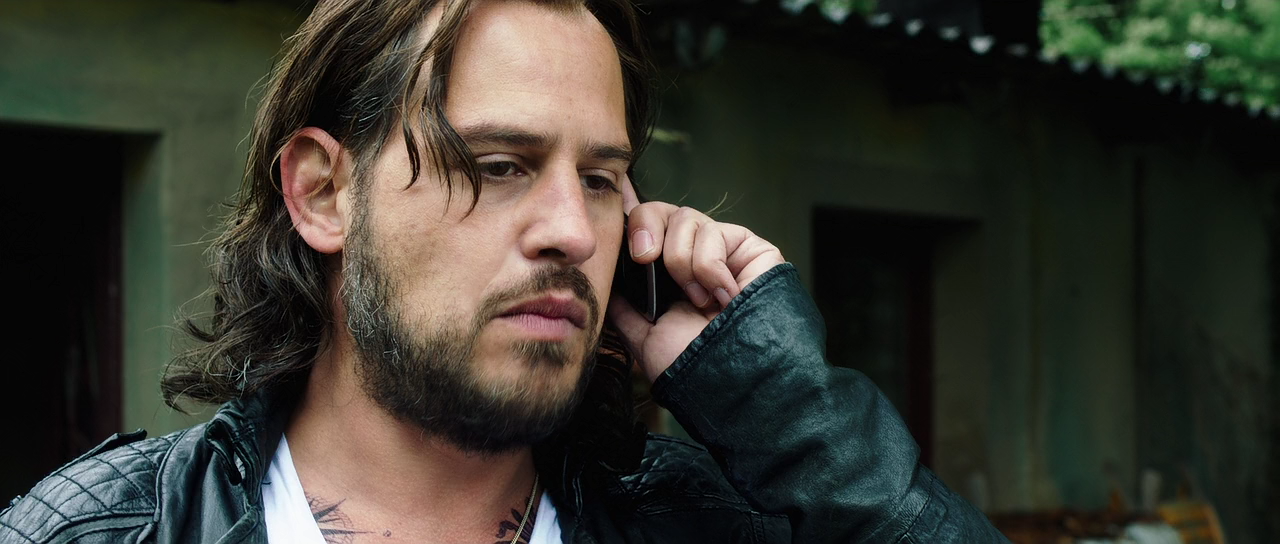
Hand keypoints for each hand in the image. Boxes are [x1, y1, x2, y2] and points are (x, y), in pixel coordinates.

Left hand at [608, 183, 784, 382]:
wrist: (725, 380)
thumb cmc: (688, 364)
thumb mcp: (643, 336)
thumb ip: (623, 307)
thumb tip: (605, 282)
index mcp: (667, 275)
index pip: (647, 227)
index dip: (633, 222)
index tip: (623, 229)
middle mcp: (694, 257)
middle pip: (663, 211)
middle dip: (649, 230)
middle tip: (646, 258)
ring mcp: (723, 250)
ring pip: (687, 219)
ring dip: (683, 263)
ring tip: (700, 301)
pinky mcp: (751, 249)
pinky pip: (715, 233)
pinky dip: (710, 267)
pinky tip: (724, 296)